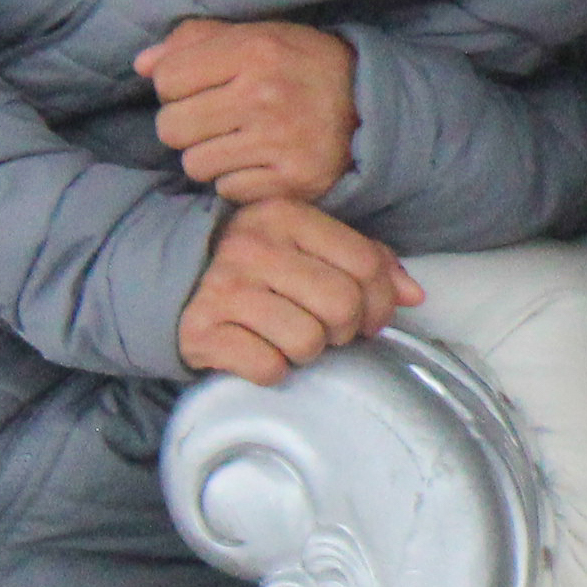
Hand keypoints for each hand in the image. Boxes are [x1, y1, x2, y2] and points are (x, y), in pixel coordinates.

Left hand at [141, 19, 358, 204]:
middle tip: (214, 121)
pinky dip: (237, 180)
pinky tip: (259, 163)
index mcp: (254, 49)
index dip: (176, 87)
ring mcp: (280, 141)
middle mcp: (266, 94)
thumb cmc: (304, 66)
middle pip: (172, 127)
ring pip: (196, 164)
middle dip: (186, 126)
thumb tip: (142, 64)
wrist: (374, 106)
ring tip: (236, 143)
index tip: (200, 89)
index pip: (166, 80)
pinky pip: (228, 190)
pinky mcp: (294, 180)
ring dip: (210, 157)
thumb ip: (196, 41)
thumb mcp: (258, 35)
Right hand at [176, 199, 422, 383]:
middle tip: (328, 331)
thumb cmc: (259, 269)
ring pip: (308, 340)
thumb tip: (414, 295)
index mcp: (286, 216)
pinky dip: (272, 369)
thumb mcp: (309, 247)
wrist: (173, 285)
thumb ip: (366, 260)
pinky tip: (260, 351)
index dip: (381, 302)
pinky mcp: (201, 331)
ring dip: (307, 351)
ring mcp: (223, 288)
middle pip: (342, 305)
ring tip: (289, 338)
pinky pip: (268, 367)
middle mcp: (253, 246)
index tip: (369, 319)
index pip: (366, 264)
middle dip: (344, 330)